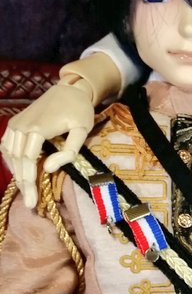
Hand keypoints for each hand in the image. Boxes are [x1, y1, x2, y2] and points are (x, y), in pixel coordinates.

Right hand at [1, 84, 94, 207]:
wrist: (69, 89)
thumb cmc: (79, 111)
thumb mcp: (83, 130)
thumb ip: (69, 151)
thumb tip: (48, 168)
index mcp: (38, 128)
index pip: (28, 160)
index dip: (29, 182)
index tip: (33, 202)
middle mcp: (22, 125)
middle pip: (18, 160)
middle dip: (23, 183)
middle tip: (30, 203)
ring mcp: (16, 124)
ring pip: (10, 154)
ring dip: (16, 174)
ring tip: (27, 191)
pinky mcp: (15, 123)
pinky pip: (6, 146)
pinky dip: (11, 161)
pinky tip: (19, 173)